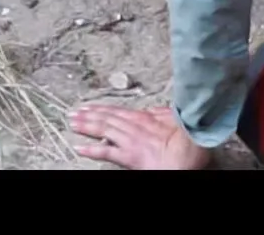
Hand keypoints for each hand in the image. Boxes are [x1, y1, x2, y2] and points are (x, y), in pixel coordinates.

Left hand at [69, 104, 211, 170]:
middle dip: (88, 115)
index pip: (116, 111)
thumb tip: (153, 110)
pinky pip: (106, 152)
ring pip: (103, 130)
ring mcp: (130, 140)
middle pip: (106, 118)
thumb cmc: (188, 136)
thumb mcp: (176, 119)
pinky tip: (79, 148)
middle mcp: (133, 126)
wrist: (190, 151)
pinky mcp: (129, 156)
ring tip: (73, 123)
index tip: (89, 107)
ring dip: (86, 126)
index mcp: (144, 117)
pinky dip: (91, 150)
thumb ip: (162, 113)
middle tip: (73, 113)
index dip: (101, 108)